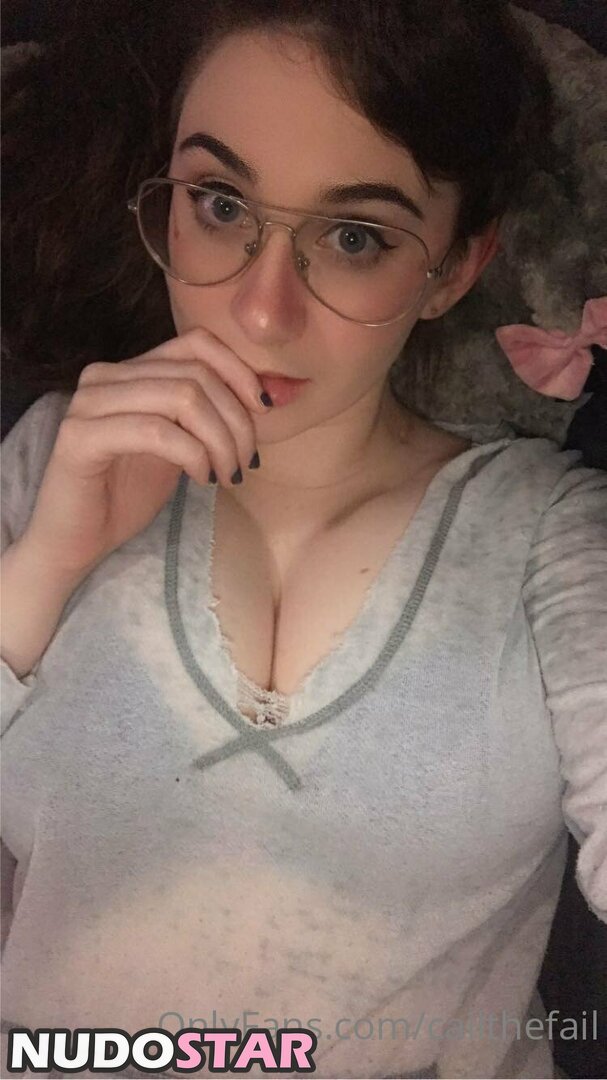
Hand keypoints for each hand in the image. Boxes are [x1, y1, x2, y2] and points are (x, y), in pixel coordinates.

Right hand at [19, 327, 271, 579]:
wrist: (76, 542)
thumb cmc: (126, 495)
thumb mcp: (181, 446)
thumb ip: (210, 416)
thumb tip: (271, 395)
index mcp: (130, 370)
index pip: (196, 344)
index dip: (239, 371)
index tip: (263, 410)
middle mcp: (105, 376)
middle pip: (196, 375)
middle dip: (236, 420)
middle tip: (245, 463)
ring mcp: (89, 403)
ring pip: (182, 398)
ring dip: (220, 440)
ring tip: (227, 475)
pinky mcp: (81, 436)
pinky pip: (157, 431)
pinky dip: (192, 453)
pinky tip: (201, 478)